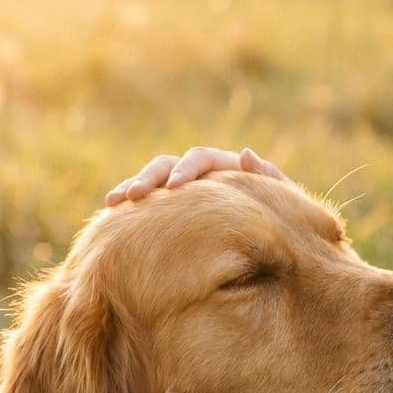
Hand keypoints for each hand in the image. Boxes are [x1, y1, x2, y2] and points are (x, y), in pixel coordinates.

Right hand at [104, 146, 286, 205]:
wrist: (277, 239)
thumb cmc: (282, 218)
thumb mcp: (280, 199)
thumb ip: (267, 178)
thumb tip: (245, 153)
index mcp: (224, 167)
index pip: (199, 159)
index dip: (185, 170)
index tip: (174, 187)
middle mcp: (200, 176)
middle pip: (167, 166)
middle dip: (148, 178)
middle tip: (133, 195)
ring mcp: (184, 193)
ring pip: (152, 183)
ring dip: (131, 190)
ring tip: (111, 203)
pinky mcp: (172, 212)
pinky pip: (148, 207)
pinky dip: (130, 210)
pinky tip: (111, 219)